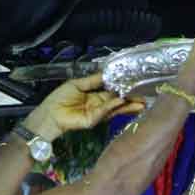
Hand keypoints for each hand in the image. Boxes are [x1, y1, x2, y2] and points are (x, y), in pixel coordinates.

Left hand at [28, 73, 143, 137]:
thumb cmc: (60, 98)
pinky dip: (112, 106)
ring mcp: (97, 114)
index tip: (134, 85)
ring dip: (127, 105)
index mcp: (96, 97)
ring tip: (141, 102)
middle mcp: (99, 106)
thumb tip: (107, 73)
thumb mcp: (78, 84)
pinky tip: (121, 100)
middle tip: (145, 96)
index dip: (122, 89)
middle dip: (130, 99)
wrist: (49, 113)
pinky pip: (104, 111)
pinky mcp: (93, 120)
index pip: (113, 92)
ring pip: (115, 108)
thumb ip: (93, 80)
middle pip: (118, 102)